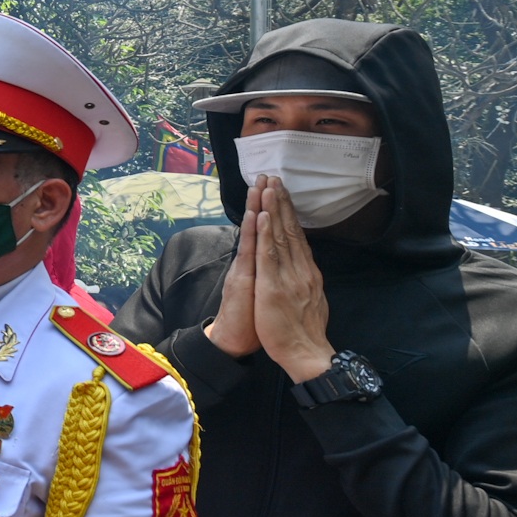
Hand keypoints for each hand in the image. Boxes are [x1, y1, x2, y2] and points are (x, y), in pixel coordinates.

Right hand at [205, 179, 263, 357]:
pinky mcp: (242, 280)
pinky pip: (249, 253)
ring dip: (255, 208)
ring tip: (258, 186)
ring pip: (253, 234)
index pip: (268, 232)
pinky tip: (253, 216)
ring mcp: (245, 269)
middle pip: (258, 227)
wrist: (235, 342)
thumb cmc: (253, 320)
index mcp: (260, 265)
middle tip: (266, 175)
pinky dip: (251, 233)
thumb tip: (281, 260)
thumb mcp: (266, 292)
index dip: (272, 209)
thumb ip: (271, 273)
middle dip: (263, 200)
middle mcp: (250, 263)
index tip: (276, 188)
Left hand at [252, 176, 332, 381]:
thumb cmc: (303, 331)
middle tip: (275, 177)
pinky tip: (262, 217)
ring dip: (272, 210)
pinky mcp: (273, 286)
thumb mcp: (309, 299)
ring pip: (279, 236)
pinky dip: (265, 235)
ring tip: (268, 187)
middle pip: (290, 229)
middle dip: (281, 202)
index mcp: (307, 272)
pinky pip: (269, 256)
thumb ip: (305, 280)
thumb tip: (306, 266)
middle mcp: (300, 269)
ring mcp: (288, 276)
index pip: (297, 235)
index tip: (283, 192)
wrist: (305, 354)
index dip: (289, 212)